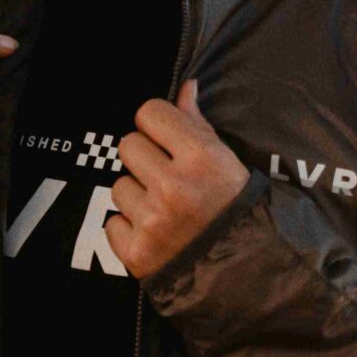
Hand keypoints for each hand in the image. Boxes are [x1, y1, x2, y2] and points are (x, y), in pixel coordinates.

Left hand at [103, 80, 249, 276]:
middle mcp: (174, 187)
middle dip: (145, 159)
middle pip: (127, 145)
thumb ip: (197, 123)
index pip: (149, 113)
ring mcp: (153, 221)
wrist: (245, 269)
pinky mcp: (136, 253)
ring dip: (137, 195)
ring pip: (118, 185)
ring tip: (163, 209)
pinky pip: (112, 222)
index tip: (167, 140)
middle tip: (165, 176)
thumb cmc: (235, 207)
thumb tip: (185, 86)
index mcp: (200, 158)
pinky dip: (129, 228)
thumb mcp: (225, 160)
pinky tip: (154, 232)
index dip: (157, 125)